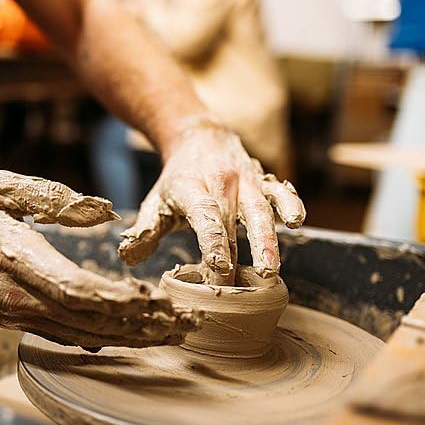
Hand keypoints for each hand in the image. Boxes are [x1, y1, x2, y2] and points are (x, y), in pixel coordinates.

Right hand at [0, 170, 199, 347]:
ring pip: (83, 335)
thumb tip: (105, 212)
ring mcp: (19, 316)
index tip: (157, 299)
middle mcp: (21, 299)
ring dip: (128, 337)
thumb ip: (53, 197)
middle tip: (182, 324)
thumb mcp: (1, 188)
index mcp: (19, 261)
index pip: (79, 290)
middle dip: (140, 325)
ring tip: (168, 335)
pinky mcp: (17, 323)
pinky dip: (102, 339)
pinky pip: (66, 337)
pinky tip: (129, 338)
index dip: (120, 300)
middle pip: (91, 321)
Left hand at [118, 119, 305, 284]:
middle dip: (237, 255)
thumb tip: (128, 258)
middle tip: (240, 287)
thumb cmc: (177, 180)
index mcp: (190, 188)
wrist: (199, 137)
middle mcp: (220, 182)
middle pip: (232, 221)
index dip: (212, 242)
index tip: (217, 267)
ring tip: (271, 268)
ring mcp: (245, 180)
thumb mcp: (155, 201)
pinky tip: (295, 223)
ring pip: (260, 209)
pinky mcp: (264, 181)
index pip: (203, 216)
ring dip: (267, 239)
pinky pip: (280, 193)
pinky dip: (290, 205)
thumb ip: (144, 231)